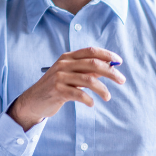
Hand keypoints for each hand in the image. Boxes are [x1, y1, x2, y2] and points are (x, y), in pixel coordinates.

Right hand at [8, 47, 125, 131]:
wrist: (33, 101)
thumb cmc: (55, 87)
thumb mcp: (70, 75)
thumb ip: (87, 71)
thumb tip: (109, 68)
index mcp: (67, 58)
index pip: (90, 51)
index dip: (107, 55)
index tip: (119, 61)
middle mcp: (63, 65)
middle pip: (93, 64)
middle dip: (111, 72)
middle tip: (122, 80)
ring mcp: (59, 77)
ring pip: (89, 80)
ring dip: (102, 89)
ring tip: (108, 97)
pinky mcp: (57, 91)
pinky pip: (79, 94)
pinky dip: (89, 100)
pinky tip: (91, 103)